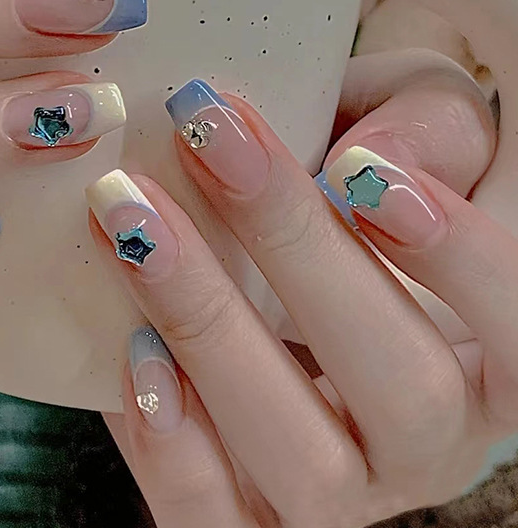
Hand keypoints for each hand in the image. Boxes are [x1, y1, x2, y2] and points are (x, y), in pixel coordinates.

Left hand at [90, 58, 510, 527]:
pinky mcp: (243, 518)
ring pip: (306, 462)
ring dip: (211, 329)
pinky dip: (173, 446)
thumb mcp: (402, 138)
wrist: (262, 269)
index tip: (359, 163)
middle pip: (407, 393)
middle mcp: (422, 444)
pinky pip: (213, 523)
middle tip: (209, 143)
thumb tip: (376, 159)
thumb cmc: (347, 189)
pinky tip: (133, 348)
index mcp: (482, 360)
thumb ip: (423, 127)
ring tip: (135, 224)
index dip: (460, 258)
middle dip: (298, 249)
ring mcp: (335, 495)